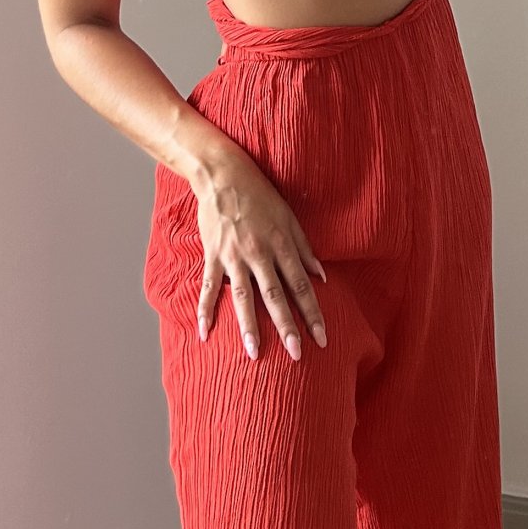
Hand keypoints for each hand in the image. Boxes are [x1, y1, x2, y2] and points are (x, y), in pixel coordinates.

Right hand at [193, 152, 327, 362]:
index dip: (312, 313)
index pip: (301, 286)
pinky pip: (208, 288)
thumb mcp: (289, 216)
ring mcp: (233, 257)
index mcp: (281, 245)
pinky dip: (206, 310)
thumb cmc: (260, 194)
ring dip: (249, 326)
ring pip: (243, 297)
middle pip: (276, 296)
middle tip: (296, 354)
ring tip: (255, 353)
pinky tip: (205, 333)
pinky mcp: (213, 255)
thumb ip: (304, 248)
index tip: (322, 337)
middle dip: (287, 326)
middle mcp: (259, 254)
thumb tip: (322, 276)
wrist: (223, 174)